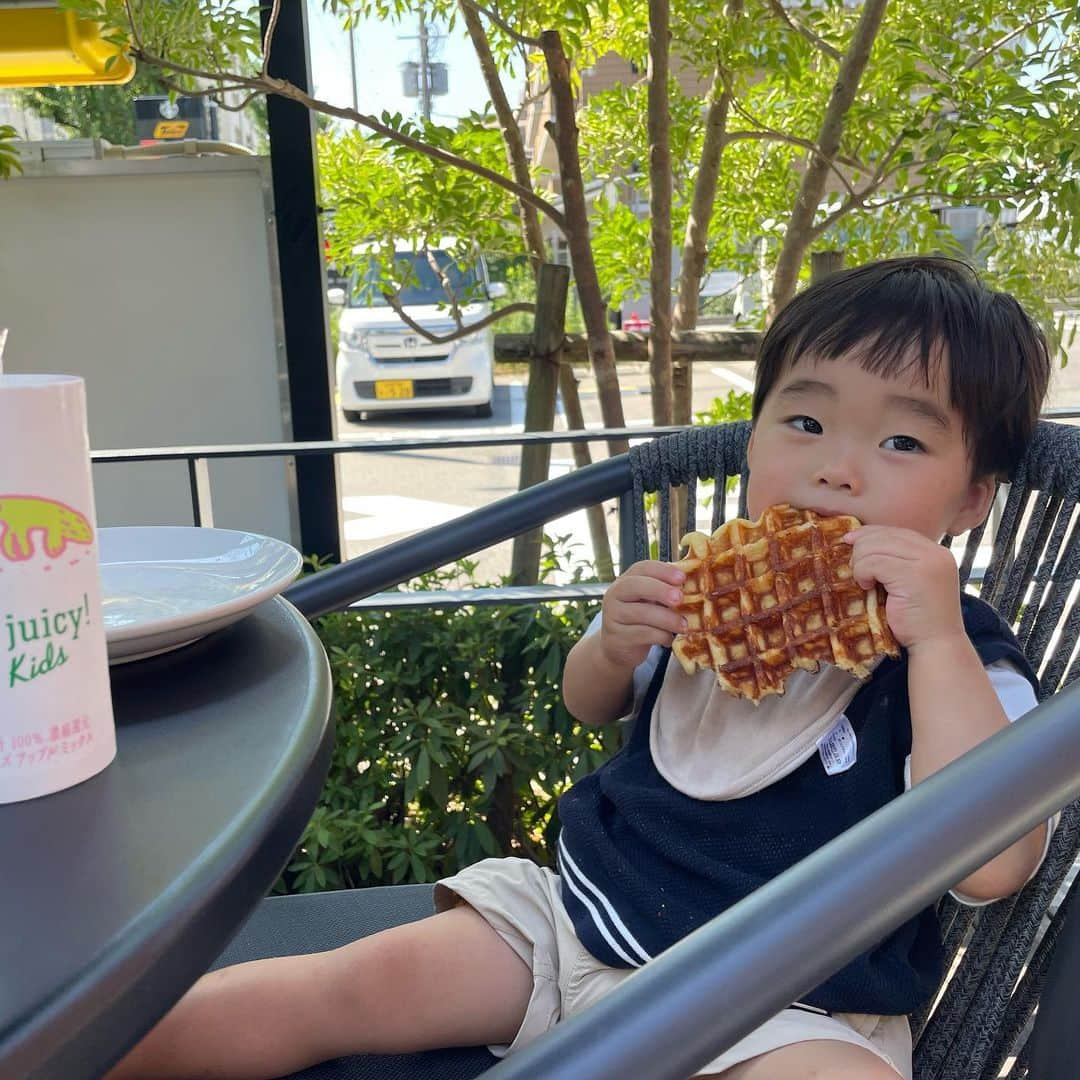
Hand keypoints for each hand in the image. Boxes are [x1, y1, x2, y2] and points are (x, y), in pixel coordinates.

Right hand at [599, 560, 687, 669]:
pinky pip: (642, 634)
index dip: (663, 571)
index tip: (682, 578)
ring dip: (667, 619)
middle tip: (680, 598)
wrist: (617, 647)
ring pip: (641, 613)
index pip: (642, 568)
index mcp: (626, 580)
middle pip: (635, 586)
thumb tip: (693, 585)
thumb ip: (664, 591)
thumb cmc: (638, 619)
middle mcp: (615, 594)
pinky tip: (669, 639)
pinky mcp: (618, 637)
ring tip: (684, 625)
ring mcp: (613, 616)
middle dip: (660, 590)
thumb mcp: (648, 602)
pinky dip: (660, 636)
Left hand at [843, 526, 964, 652]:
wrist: (935, 645)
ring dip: (860, 563)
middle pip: (885, 535)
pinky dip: (863, 572)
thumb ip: (895, 561)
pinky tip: (867, 587)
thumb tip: (857, 539)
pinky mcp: (914, 575)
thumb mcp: (908, 582)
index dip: (870, 533)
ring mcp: (927, 563)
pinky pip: (874, 562)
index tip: (849, 540)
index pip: (896, 531)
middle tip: (854, 569)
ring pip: (875, 546)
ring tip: (864, 582)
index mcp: (935, 552)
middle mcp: (935, 553)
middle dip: (861, 548)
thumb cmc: (916, 619)